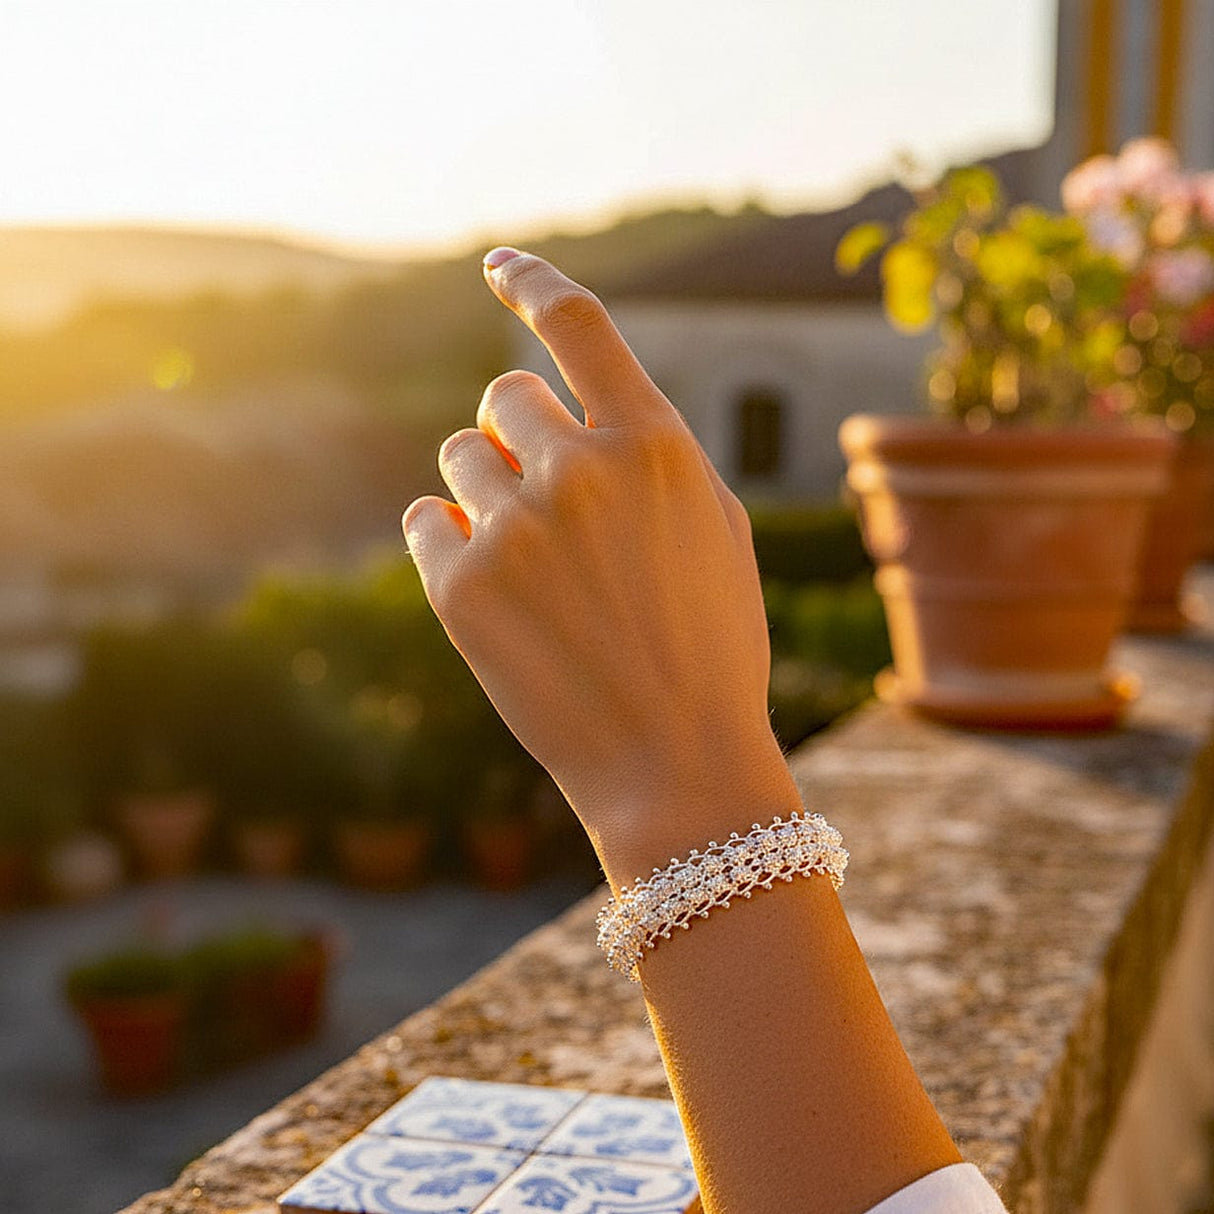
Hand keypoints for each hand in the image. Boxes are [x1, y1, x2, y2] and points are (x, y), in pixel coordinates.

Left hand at [403, 250, 800, 886]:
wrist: (676, 765)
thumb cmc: (710, 647)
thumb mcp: (715, 530)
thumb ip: (648, 453)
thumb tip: (570, 413)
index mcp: (656, 444)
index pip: (578, 322)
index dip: (532, 280)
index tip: (498, 265)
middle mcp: (582, 469)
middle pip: (506, 399)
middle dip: (519, 438)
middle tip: (545, 500)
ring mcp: (516, 527)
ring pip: (459, 458)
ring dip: (484, 491)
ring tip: (532, 562)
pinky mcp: (460, 586)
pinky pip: (424, 518)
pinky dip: (448, 539)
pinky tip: (491, 589)